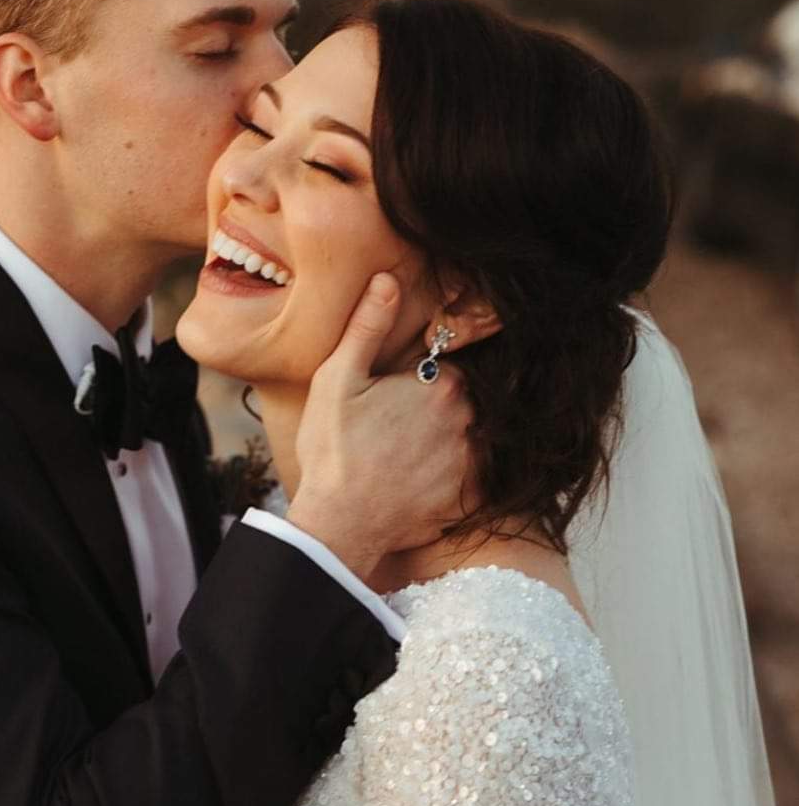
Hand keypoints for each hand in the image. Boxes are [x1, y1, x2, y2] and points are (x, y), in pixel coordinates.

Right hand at [288, 273, 473, 581]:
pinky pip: (468, 479)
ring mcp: (472, 462)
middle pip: (459, 404)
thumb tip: (388, 280)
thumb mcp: (337, 379)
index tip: (389, 400)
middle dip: (430, 412)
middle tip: (388, 433)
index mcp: (442, 385)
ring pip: (465, 440)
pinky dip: (447, 479)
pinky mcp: (470, 499)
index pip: (444, 370)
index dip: (416, 382)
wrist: (339, 525)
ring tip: (398, 461)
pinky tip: (411, 485)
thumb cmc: (332, 450)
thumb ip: (367, 327)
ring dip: (440, 445)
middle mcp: (468, 421)